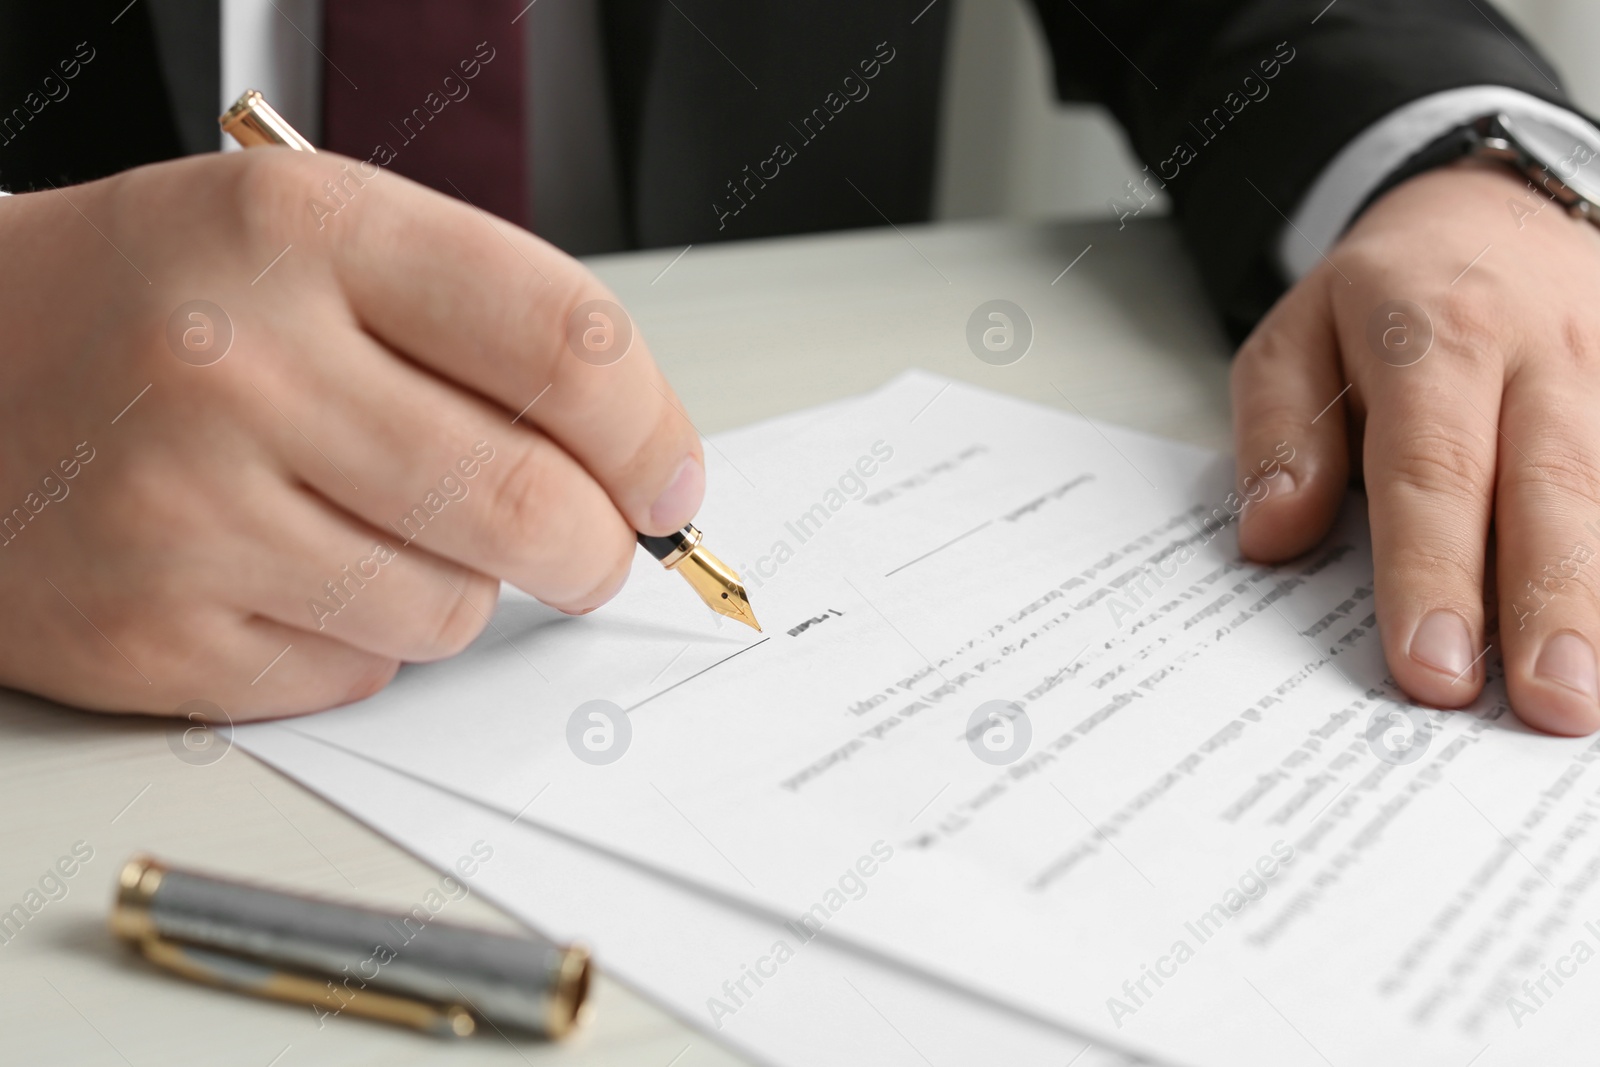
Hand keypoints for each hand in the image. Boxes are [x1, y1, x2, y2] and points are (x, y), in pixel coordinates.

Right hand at [0, 150, 703, 717]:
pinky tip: (294, 571)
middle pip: (530, 504)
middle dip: (593, 546)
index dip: (653, 435)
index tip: (669, 483)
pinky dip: (365, 640)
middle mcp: (242, 366)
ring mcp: (187, 510)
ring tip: (382, 526)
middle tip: (585, 544)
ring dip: (463, 586)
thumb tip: (644, 462)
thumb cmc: (159, 302)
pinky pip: (358, 674)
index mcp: (308, 234)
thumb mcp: (319, 240)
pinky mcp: (151, 633)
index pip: (567, 345)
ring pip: (453, 609)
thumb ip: (489, 326)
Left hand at [1232, 161, 1599, 735]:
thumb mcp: (1293, 337)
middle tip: (1548, 706)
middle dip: (1550, 605)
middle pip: (1551, 488)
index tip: (1432, 667)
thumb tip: (1272, 534)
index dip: (1434, 573)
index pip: (1431, 469)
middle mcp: (1538, 355)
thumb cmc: (1383, 297)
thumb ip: (1278, 433)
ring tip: (1592, 695)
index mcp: (1432, 335)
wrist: (1494, 208)